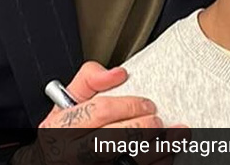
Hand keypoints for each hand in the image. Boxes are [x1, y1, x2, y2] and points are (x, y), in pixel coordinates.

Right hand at [8, 62, 169, 164]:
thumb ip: (89, 79)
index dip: (129, 105)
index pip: (100, 111)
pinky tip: (167, 154)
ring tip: (177, 135)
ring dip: (157, 148)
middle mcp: (73, 152)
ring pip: (127, 160)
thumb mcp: (68, 101)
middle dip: (142, 128)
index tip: (147, 104)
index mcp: (63, 127)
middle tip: (157, 120)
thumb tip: (117, 73)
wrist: (52, 160)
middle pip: (113, 139)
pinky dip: (156, 163)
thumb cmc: (64, 130)